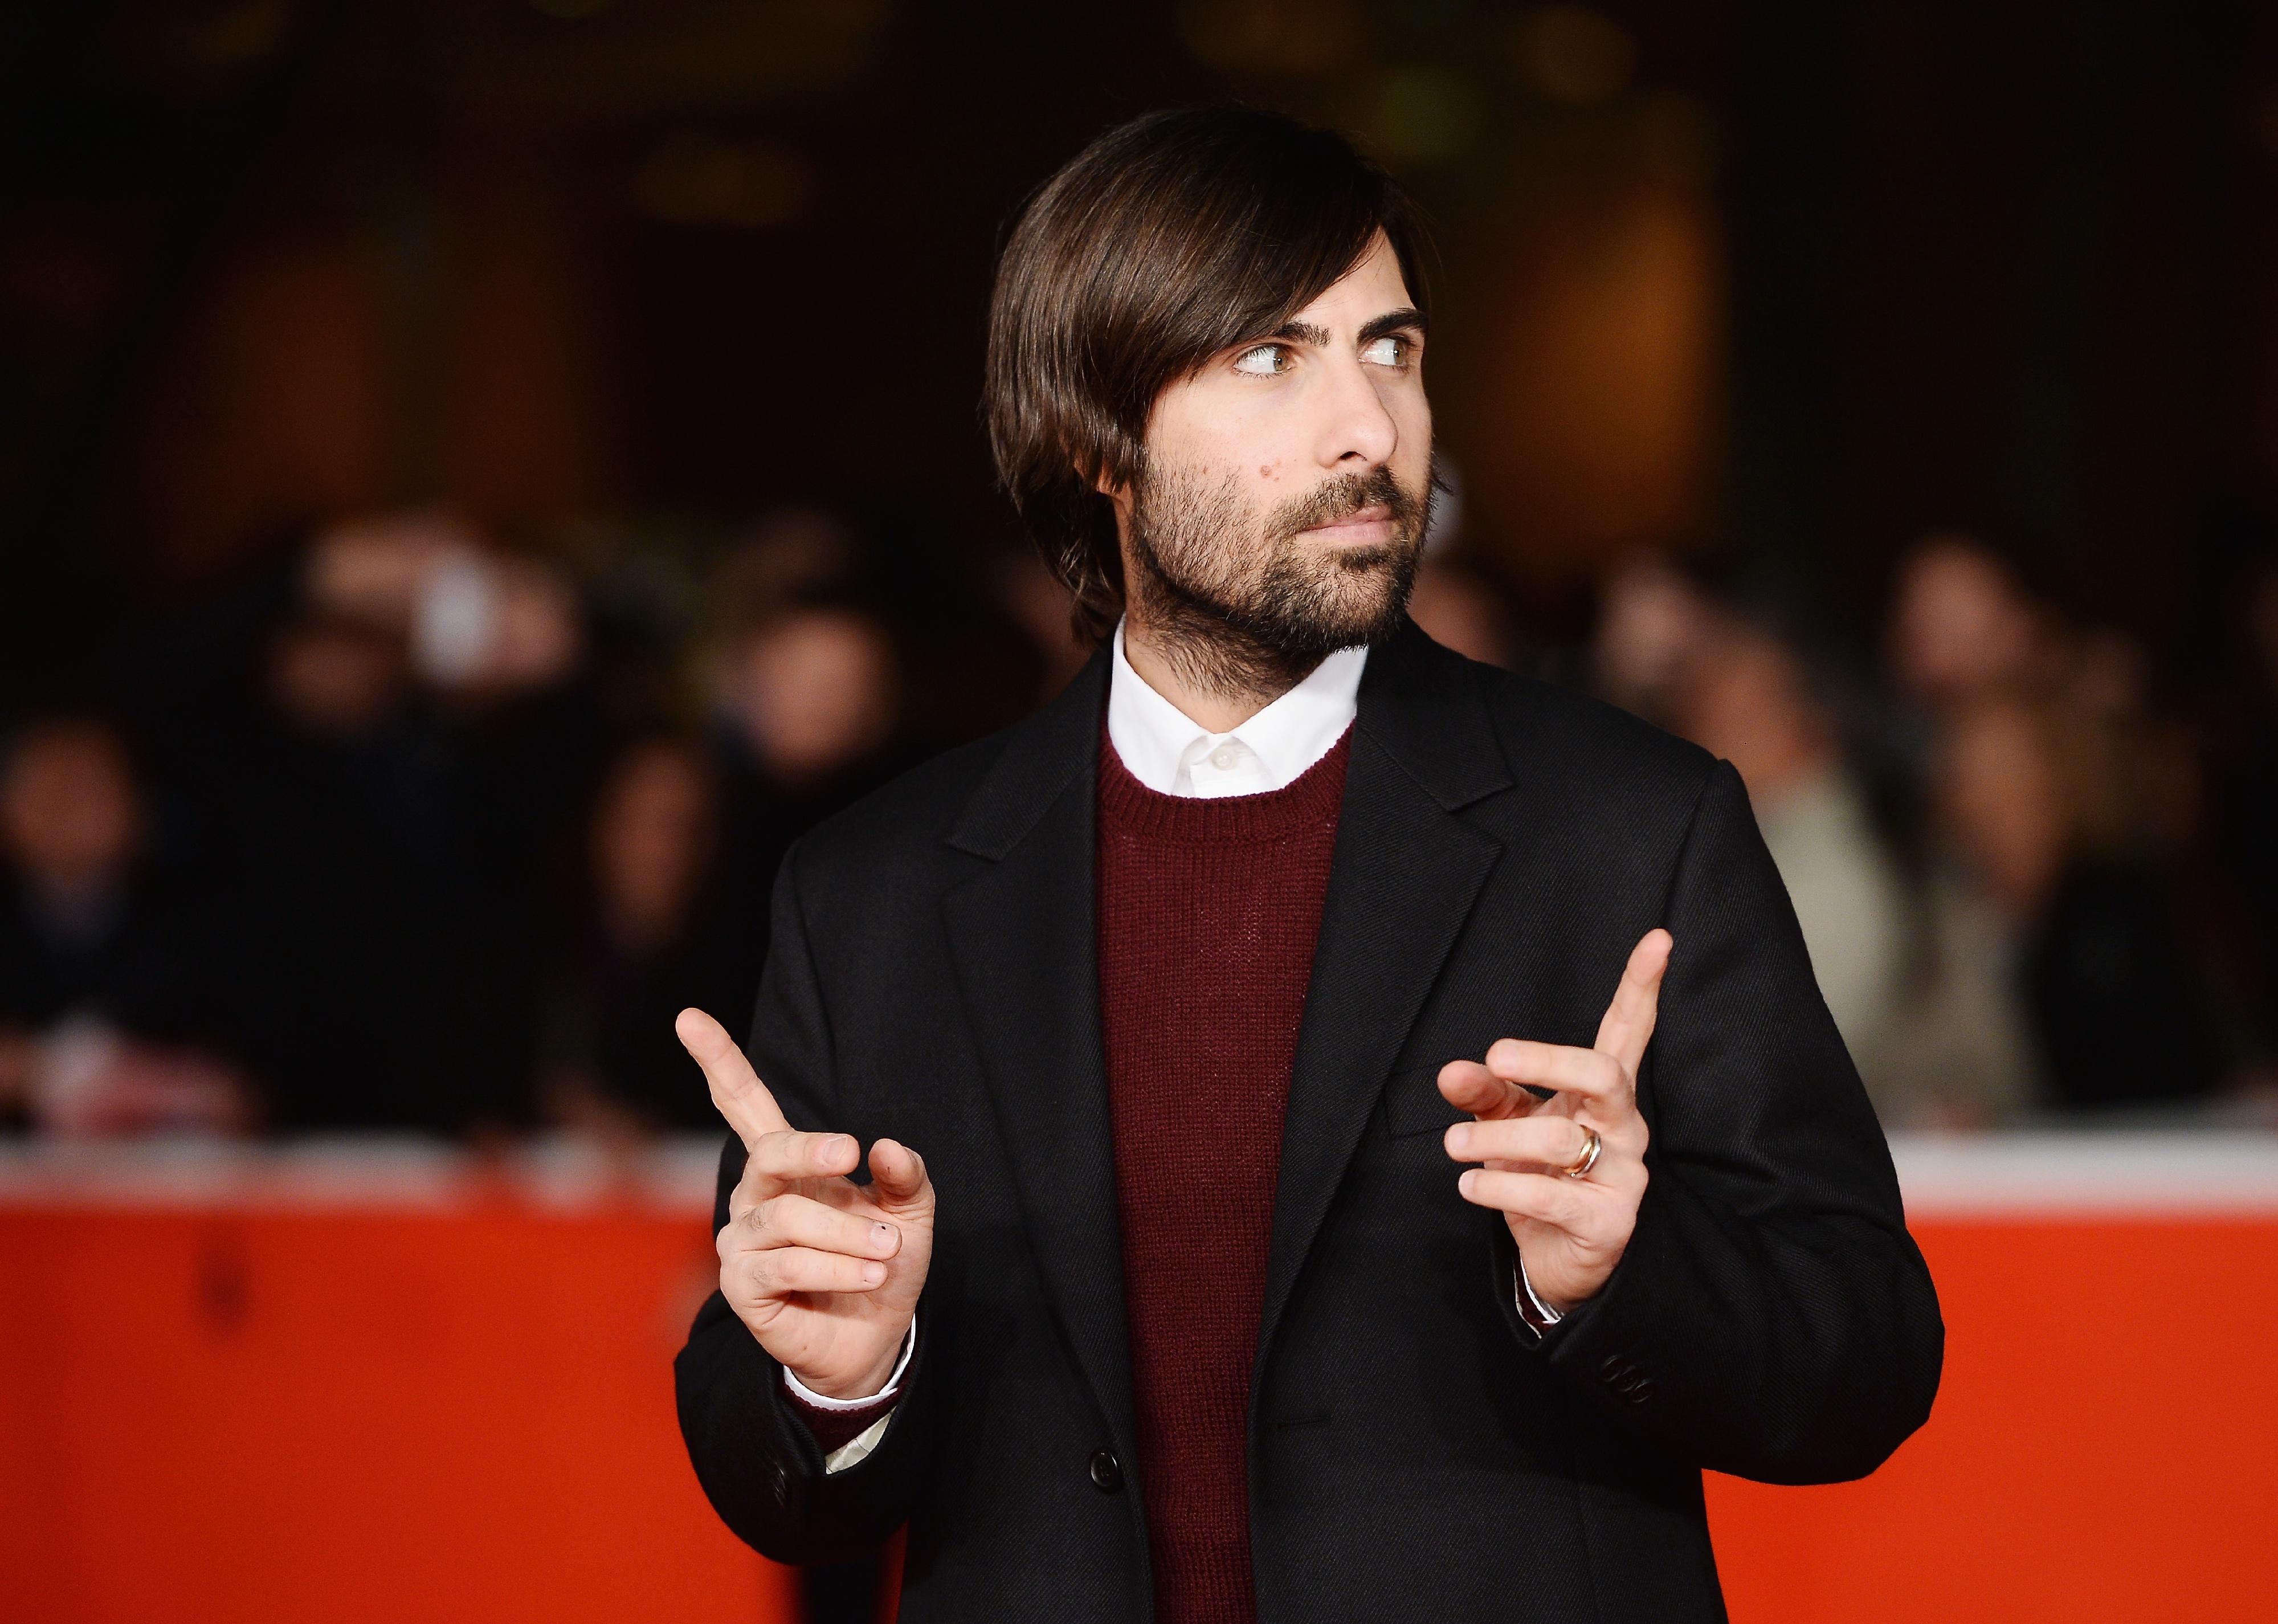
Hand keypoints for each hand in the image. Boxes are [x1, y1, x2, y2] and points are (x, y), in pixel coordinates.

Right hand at [677, 1008, 935, 1398]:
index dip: (718, 1061)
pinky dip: (837, 1267)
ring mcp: (742, 1240)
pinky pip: (784, 1264)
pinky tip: (869, 1274)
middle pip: (769, 1151)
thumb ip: (905, 1176)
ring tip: (888, 1252)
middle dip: (811, 1150)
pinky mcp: (741, 1286)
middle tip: (850, 1153)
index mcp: (788, 1165)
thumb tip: (885, 1146)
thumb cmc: (884, 1264)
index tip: (689, 1017)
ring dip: (848, 1235)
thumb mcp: (912, 1213)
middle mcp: (755, 1195)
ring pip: (787, 1217)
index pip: (743, 1104)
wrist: (875, 1337)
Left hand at [1437, 929, 1670, 1314]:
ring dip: (1495, 1137)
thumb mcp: (1507, 1122)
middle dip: (1546, 1059)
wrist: (1557, 1259)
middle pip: (1604, 1073)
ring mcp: (1624, 1173)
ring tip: (1455, 1143)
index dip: (1642, 986)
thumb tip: (1450, 1071)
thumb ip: (1484, 1092)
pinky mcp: (1609, 1221)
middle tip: (1495, 1057)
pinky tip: (1471, 1185)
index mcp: (1604, 1091)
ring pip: (1562, 1137)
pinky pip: (1549, 1194)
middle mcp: (1624, 1124)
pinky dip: (1498, 1185)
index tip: (1659, 938)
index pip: (1629, 1030)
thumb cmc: (1539, 1174)